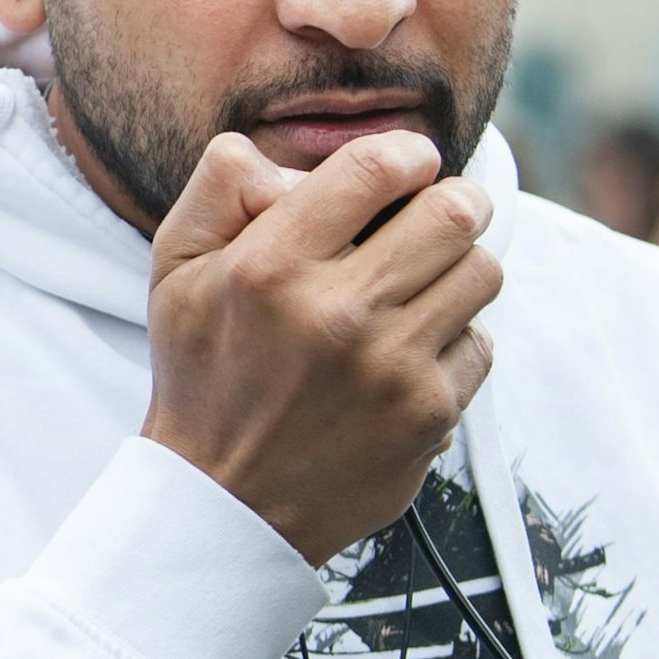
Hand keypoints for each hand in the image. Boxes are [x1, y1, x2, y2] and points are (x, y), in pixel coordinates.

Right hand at [143, 130, 499, 567]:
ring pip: (482, 271)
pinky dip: (456, 336)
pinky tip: (414, 347)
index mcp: (270, 267)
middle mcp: (336, 315)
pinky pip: (481, 341)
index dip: (407, 152)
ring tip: (424, 280)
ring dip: (459, 264)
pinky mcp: (428, 416)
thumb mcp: (176, 266)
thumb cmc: (205, 373)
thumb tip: (295, 160)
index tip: (409, 163)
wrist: (225, 505)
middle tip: (440, 207)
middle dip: (454, 197)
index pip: (376, 169)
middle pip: (453, 211)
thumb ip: (222, 183)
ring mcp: (391, 370)